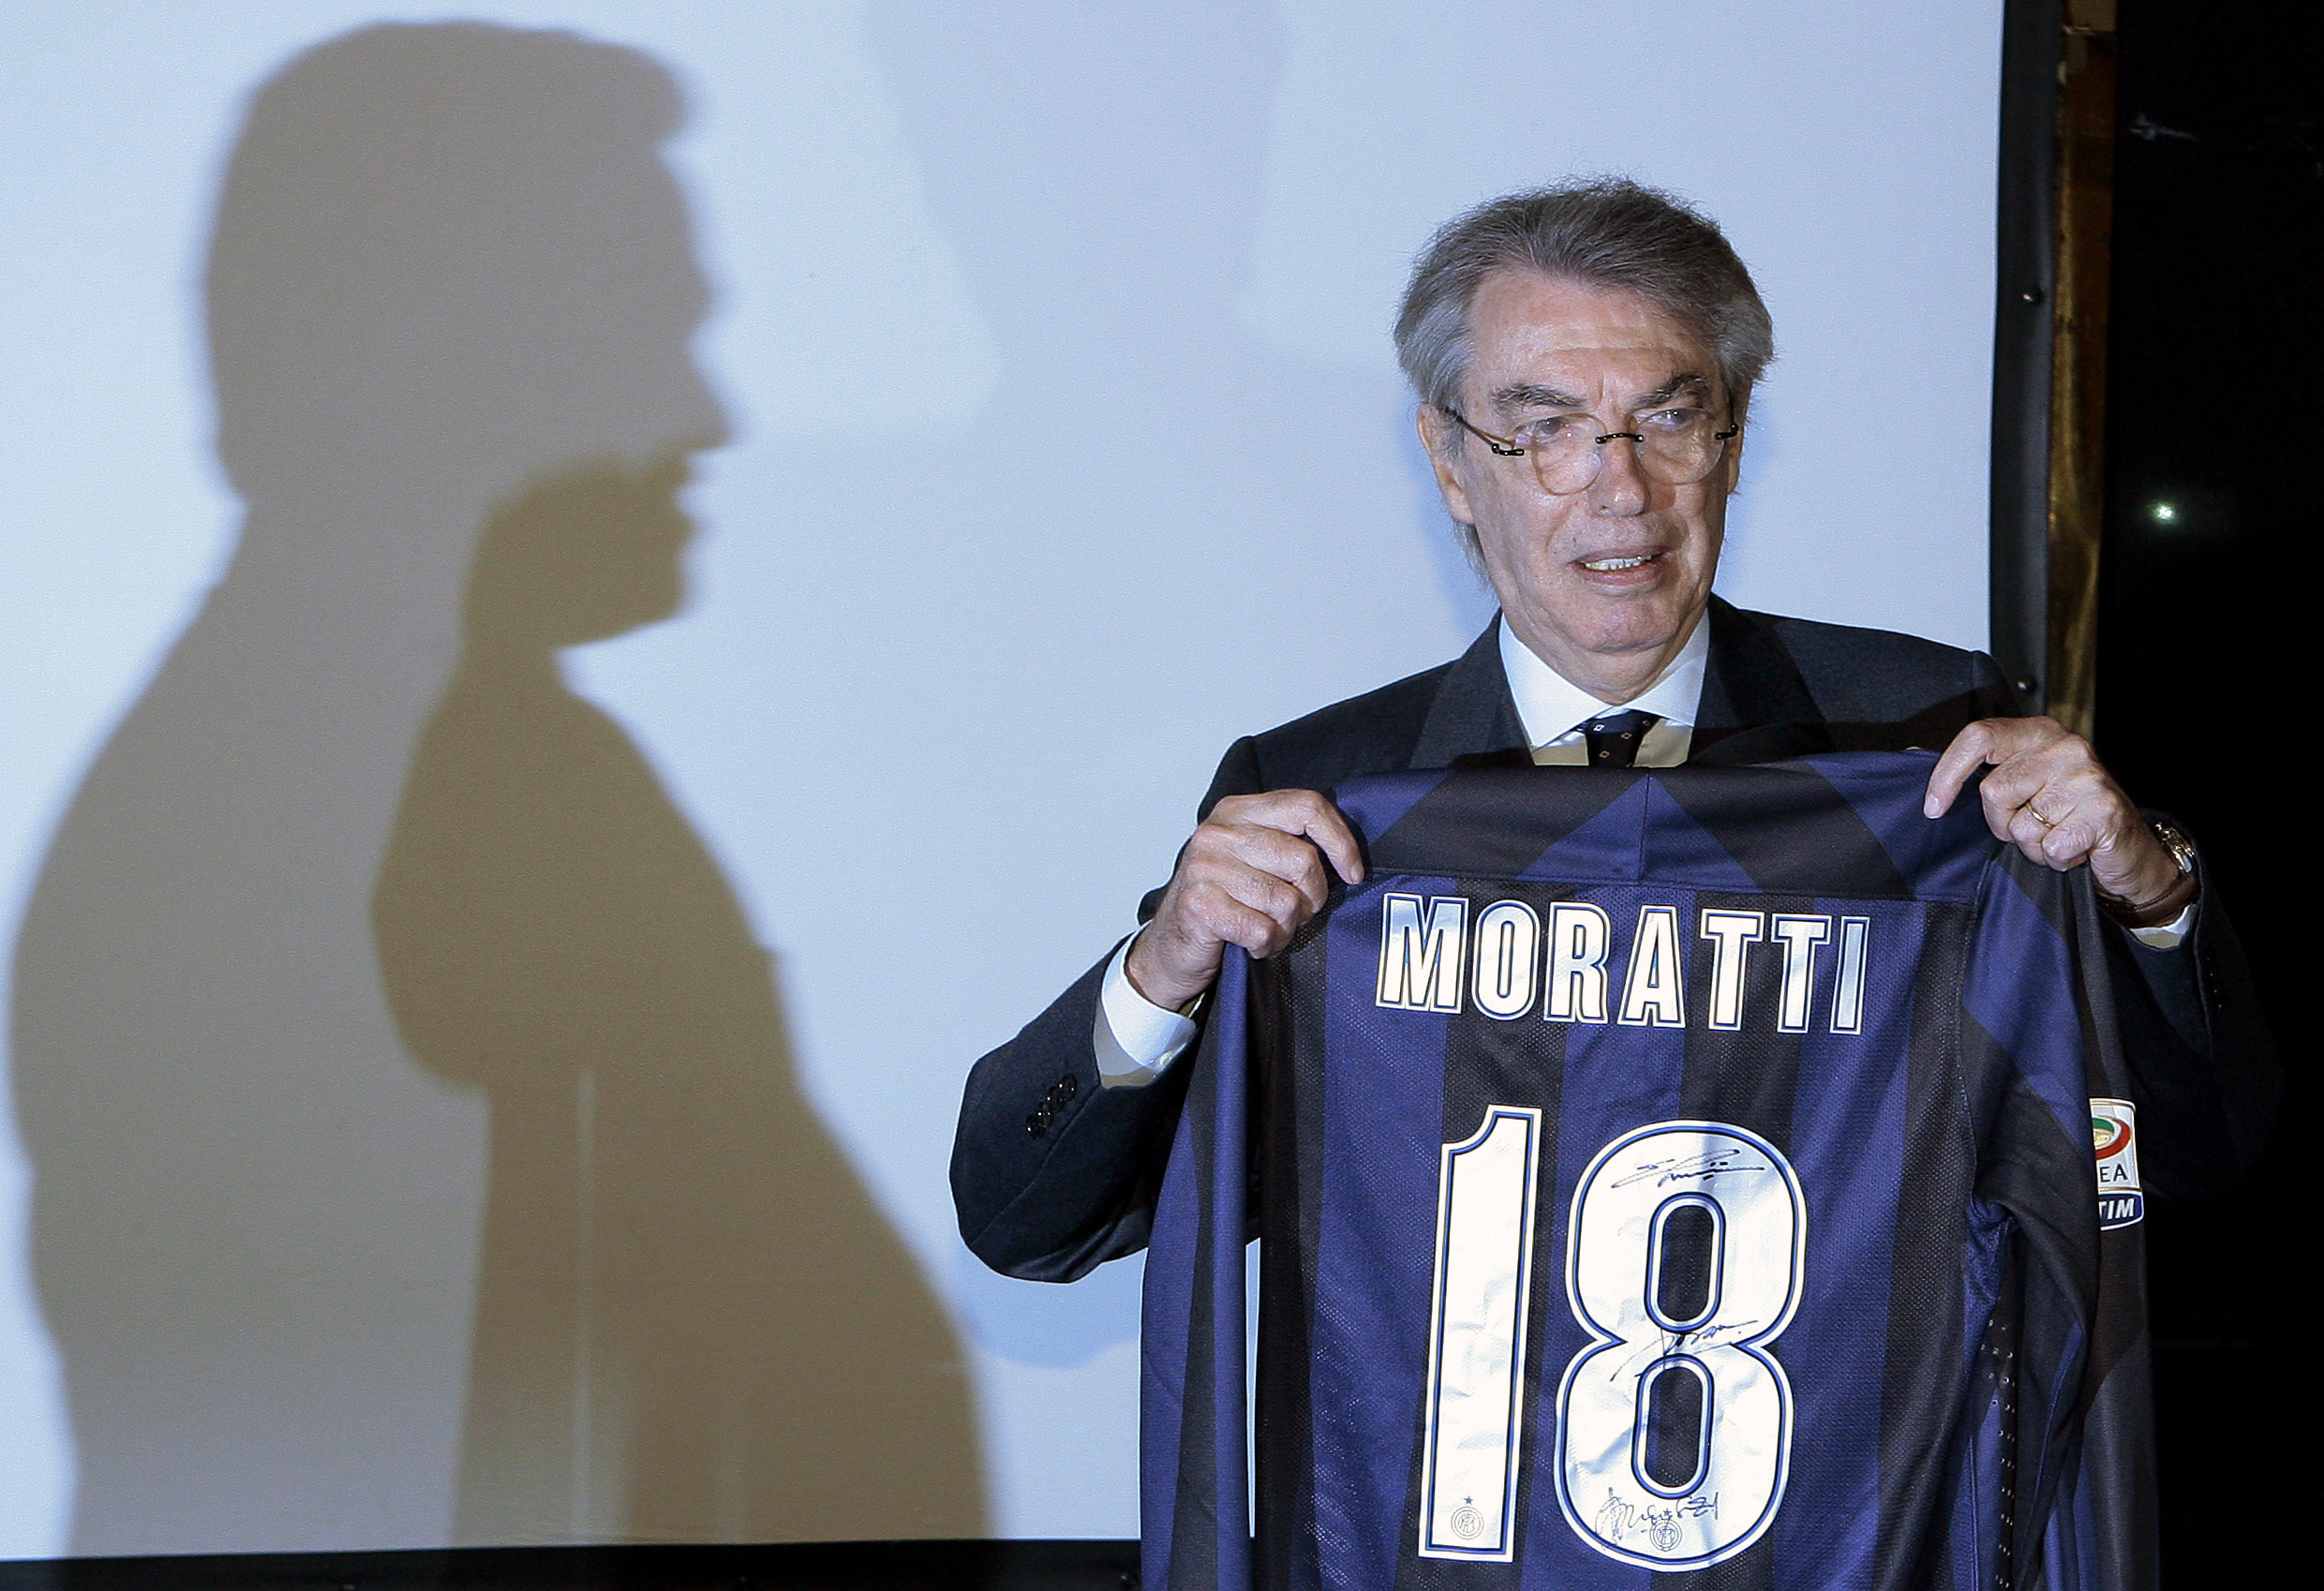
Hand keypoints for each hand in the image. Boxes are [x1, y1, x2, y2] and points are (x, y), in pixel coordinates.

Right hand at [1125, 790, 1364, 1010]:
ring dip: (1287, 927)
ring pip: (1287, 901)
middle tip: (1294, 913)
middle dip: (1312, 898)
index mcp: (1237, 810)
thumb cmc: (1221, 901)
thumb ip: (1288, 844)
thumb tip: (1347, 856)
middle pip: (1304, 859)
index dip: (1340, 840)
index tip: (1352, 873)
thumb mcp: (1251, 857)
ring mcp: (1205, 867)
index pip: (1306, 806)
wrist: (1169, 947)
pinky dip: (1267, 945)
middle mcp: (1218, 832)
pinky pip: (1264, 930)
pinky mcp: (1200, 905)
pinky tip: (1251, 943)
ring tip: (1268, 929)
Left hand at [1923, 717, 2181, 909]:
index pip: (1978, 736)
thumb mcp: (2024, 786)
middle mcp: (2065, 746)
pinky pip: (2049, 847)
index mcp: (2039, 733)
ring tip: (2058, 836)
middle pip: (1993, 790)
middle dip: (2002, 823)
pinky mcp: (2105, 810)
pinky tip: (2077, 849)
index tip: (1933, 807)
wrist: (2128, 850)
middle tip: (2033, 825)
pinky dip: (2056, 859)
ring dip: (2031, 846)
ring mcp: (2088, 776)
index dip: (1947, 773)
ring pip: (2020, 825)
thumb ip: (1983, 772)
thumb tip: (1915, 764)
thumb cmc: (2066, 817)